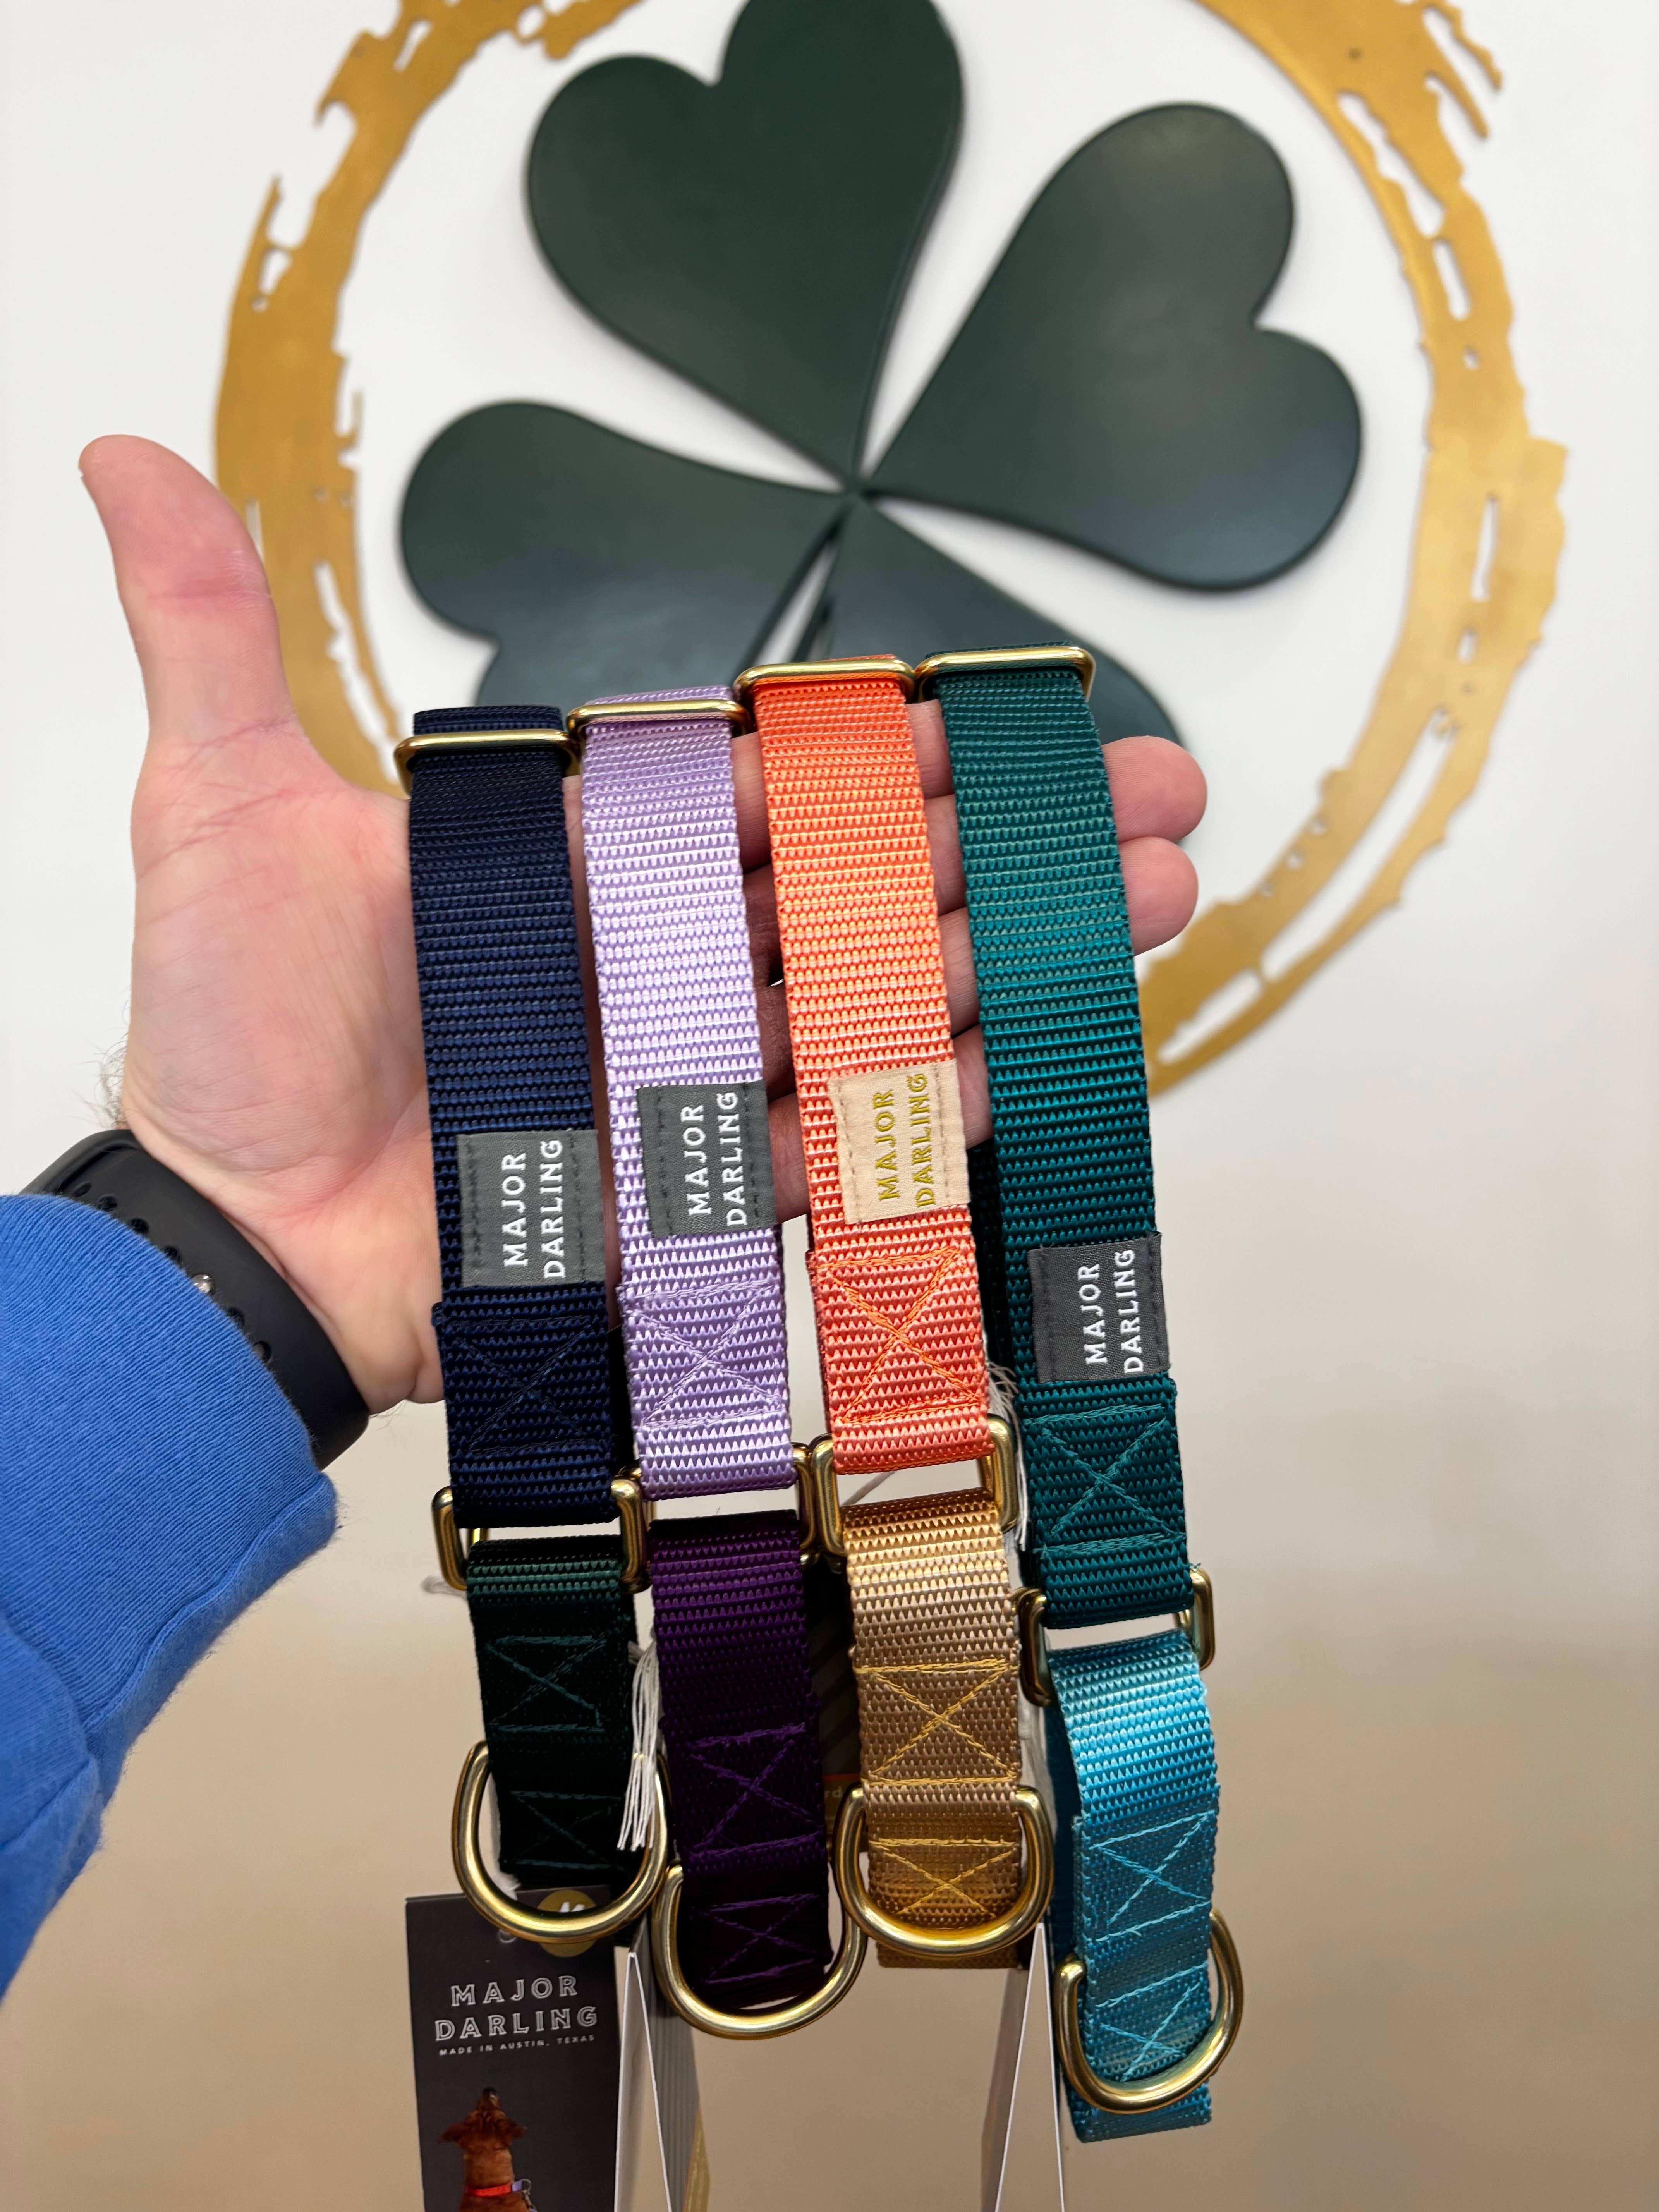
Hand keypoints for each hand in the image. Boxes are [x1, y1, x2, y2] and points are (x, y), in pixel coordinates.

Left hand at [86, 436, 1204, 1413]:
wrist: (229, 1237)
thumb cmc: (221, 1033)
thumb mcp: (212, 808)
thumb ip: (210, 636)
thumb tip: (126, 450)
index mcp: (587, 861)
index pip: (769, 783)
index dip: (898, 741)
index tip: (1012, 704)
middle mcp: (656, 960)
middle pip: (861, 883)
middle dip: (1009, 837)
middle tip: (1151, 797)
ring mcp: (685, 1079)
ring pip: (874, 1001)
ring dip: (1009, 955)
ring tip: (1149, 901)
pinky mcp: (692, 1192)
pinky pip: (833, 1144)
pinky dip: (925, 1106)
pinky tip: (1029, 1053)